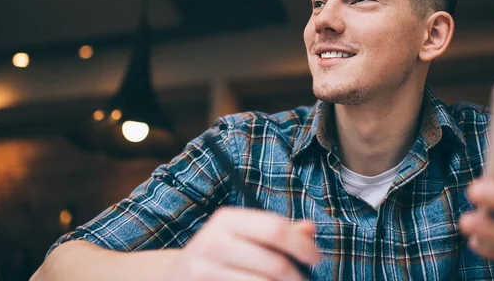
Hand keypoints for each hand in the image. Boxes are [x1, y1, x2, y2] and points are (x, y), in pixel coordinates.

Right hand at [167, 207, 320, 280]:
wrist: (176, 276)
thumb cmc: (220, 254)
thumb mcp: (244, 236)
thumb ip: (277, 232)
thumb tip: (310, 229)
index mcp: (227, 219)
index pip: (275, 228)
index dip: (302, 245)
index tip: (316, 258)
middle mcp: (214, 241)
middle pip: (274, 263)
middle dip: (296, 276)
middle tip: (302, 280)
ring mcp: (205, 269)